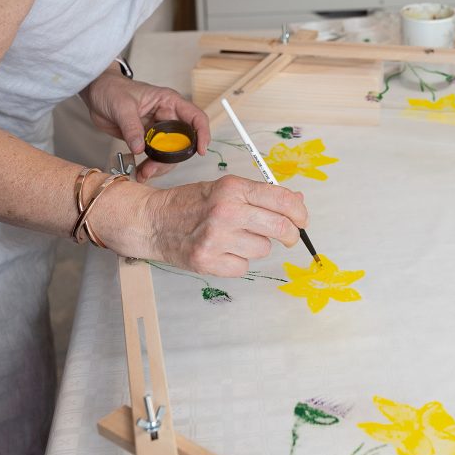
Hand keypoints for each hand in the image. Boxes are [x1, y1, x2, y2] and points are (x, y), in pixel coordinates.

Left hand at [81, 71, 210, 181]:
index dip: (202, 133)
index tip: (201, 150)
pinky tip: (141, 173)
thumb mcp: (121, 106)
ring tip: (144, 173)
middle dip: (172, 159)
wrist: (96, 95)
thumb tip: (141, 148)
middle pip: (183, 142)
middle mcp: (168, 117)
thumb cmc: (111, 90)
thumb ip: (132, 127)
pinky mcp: (147, 140)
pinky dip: (150, 167)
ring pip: (170, 154)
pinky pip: (155, 157)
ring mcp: (158, 130)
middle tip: (154, 168)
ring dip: (160, 166)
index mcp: (169, 102)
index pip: (195, 117)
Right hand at [140, 175, 306, 275]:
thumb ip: (260, 195)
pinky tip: (223, 250)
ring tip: (236, 238)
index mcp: (233, 188)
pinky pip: (244, 267)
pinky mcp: (208, 261)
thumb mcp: (226, 188)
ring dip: (256, 246)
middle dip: (291, 235)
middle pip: (281, 227)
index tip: (302, 220)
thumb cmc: (191, 203)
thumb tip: (297, 202)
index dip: (300, 212)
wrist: (152, 220)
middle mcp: (226, 211)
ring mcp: (216, 238)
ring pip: (263, 249)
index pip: (283, 199)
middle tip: (289, 237)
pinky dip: (238, 262)